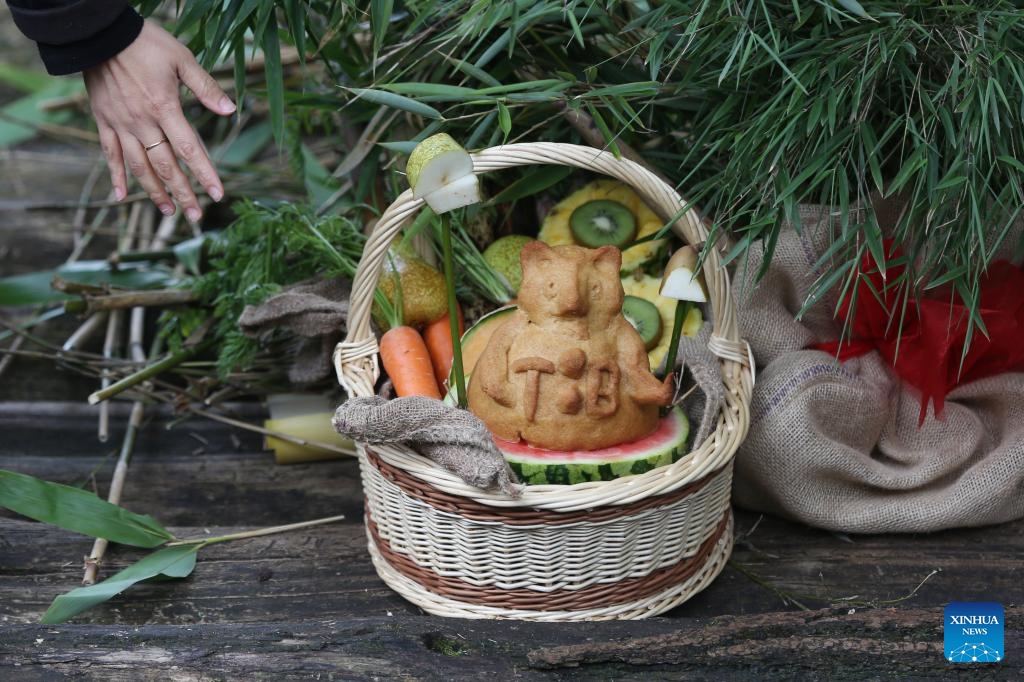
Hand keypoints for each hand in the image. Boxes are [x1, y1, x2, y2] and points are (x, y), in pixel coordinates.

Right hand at [83, 21, 235, 221]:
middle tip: (195, 217)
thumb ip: (206, 88)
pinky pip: (109, 154)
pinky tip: (121, 196)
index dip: (205, 174)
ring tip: (168, 211)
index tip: (217, 195)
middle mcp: (142, 122)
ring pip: (138, 166)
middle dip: (182, 193)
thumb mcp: (182, 59)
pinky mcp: (103, 121)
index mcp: (165, 108)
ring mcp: (120, 124)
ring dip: (153, 192)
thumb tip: (232, 111)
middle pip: (165, 166)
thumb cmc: (145, 43)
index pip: (190, 149)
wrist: (99, 32)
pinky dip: (116, 176)